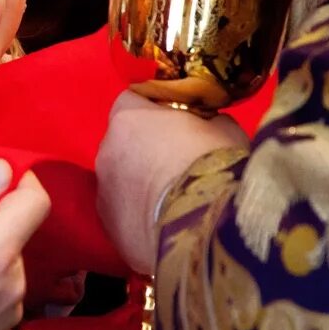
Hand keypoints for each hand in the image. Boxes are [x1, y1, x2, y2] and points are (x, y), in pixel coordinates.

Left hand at [95, 92, 247, 273]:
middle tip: (178, 164)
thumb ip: (208, 121)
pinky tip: (164, 227)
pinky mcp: (109, 229)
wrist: (205, 228)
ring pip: (119, 182)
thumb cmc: (215, 166)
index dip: (155, 111)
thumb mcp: (225, 129)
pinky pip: (123, 216)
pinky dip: (139, 217)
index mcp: (129, 117)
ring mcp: (103, 192)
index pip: (132, 100)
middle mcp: (106, 150)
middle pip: (122, 143)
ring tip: (173, 202)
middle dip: (145, 150)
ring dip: (139, 186)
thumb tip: (208, 126)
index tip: (177, 122)